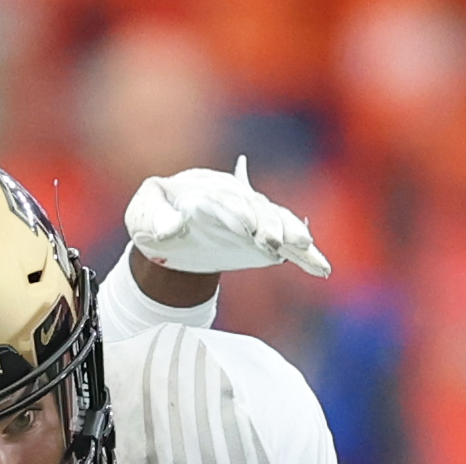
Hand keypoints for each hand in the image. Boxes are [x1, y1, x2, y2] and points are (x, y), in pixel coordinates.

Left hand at [125, 157, 329, 277]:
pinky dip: (306, 255)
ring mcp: (253, 219)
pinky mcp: (262, 239)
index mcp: (206, 193)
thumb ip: (154, 217)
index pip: (224, 201)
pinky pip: (288, 244)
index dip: (236, 212)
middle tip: (274, 241)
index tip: (246, 226)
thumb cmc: (154, 216)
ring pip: (277, 222)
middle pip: (257, 210)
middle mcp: (236, 202)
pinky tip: (322, 268)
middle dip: (266, 224)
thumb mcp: (143, 213)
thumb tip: (173, 227)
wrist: (171, 226)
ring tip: (303, 247)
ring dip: (290, 234)